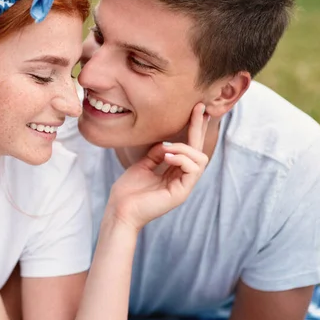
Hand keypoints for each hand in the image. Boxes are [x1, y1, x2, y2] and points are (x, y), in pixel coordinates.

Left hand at [107, 103, 209, 230]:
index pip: (188, 148)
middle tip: (199, 108)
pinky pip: (193, 169)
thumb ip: (157, 153)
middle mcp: (182, 178)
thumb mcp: (143, 165)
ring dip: (183, 148)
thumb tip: (167, 143)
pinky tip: (166, 156)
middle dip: (199, 128)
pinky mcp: (181, 193)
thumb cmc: (128, 191)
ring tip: (165, 150)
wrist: (119, 210)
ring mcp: (183, 186)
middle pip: (199, 150)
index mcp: (173, 172)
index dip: (193, 129)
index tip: (197, 110)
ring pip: (199, 158)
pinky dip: (181, 158)